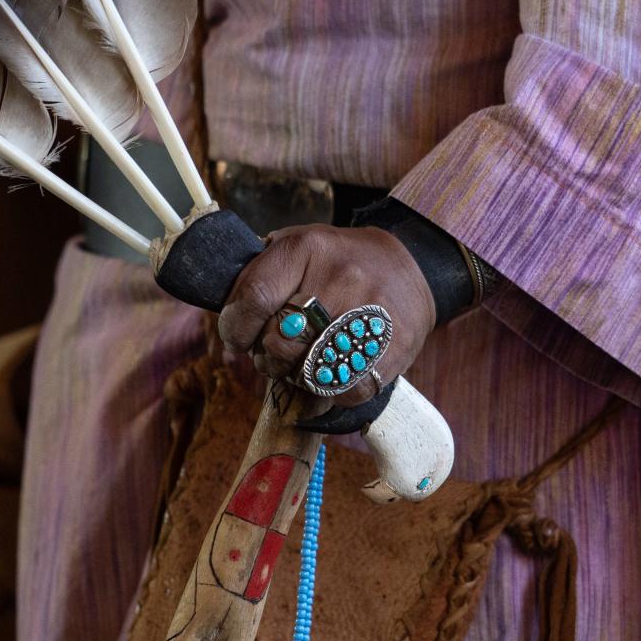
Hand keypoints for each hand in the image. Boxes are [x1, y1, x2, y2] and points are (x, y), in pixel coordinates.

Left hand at [218, 223, 435, 406]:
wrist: (411, 265)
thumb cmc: (339, 262)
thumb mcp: (298, 248)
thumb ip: (258, 278)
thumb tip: (228, 333)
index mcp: (307, 249)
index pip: (254, 298)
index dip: (236, 328)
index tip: (237, 337)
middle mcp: (340, 278)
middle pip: (278, 341)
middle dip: (266, 356)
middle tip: (274, 351)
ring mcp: (368, 315)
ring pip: (308, 372)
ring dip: (295, 377)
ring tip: (301, 362)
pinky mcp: (392, 348)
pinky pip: (344, 391)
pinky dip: (329, 392)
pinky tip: (330, 374)